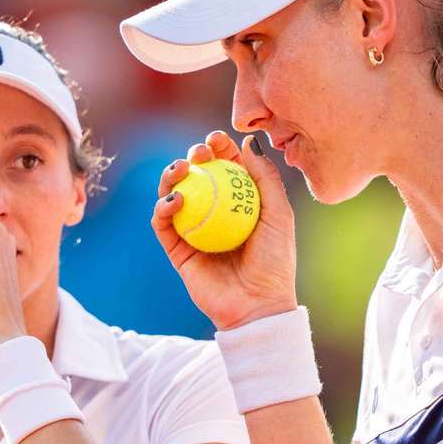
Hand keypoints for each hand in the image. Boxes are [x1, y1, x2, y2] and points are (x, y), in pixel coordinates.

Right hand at [153, 131, 297, 329]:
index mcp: (239, 203)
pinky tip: (174, 200)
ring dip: (171, 176)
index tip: (216, 138)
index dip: (219, 149)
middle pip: (197, 176)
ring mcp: (193, 231)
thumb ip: (265, 178)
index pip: (225, 167)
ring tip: (180, 169)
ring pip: (174, 194)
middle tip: (199, 152)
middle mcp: (214, 213)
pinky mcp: (177, 250)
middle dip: (193, 156)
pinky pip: (163, 225)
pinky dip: (163, 209)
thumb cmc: (275, 262)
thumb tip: (248, 143)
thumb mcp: (279, 215)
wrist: (257, 305)